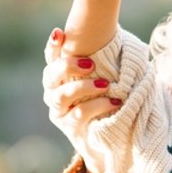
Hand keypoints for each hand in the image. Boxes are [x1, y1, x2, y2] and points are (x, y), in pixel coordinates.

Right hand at [42, 28, 120, 172]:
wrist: (106, 140)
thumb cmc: (106, 101)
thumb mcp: (104, 79)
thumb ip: (104, 62)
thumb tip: (121, 37)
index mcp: (60, 75)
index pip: (52, 57)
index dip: (53, 45)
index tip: (59, 32)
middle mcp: (53, 91)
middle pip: (51, 74)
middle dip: (68, 66)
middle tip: (90, 63)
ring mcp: (59, 110)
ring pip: (62, 95)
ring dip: (83, 87)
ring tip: (105, 84)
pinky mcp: (68, 126)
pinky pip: (79, 114)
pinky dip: (98, 106)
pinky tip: (115, 102)